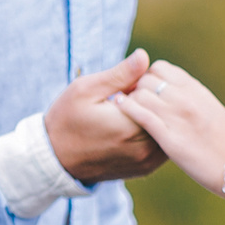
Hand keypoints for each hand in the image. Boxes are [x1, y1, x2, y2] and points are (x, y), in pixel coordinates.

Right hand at [45, 51, 165, 181]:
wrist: (55, 158)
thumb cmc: (67, 119)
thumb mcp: (86, 90)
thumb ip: (119, 74)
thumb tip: (144, 56)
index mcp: (129, 126)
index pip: (160, 97)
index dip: (151, 84)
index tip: (135, 81)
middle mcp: (142, 147)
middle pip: (169, 115)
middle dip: (160, 100)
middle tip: (138, 93)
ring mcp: (147, 161)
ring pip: (170, 130)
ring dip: (163, 117)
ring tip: (143, 106)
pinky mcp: (146, 168)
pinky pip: (165, 146)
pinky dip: (160, 132)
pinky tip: (145, 122)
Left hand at [110, 59, 224, 196]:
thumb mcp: (214, 110)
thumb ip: (195, 98)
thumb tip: (181, 91)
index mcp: (197, 90)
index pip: (161, 68)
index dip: (148, 77)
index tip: (145, 90)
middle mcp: (187, 99)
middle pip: (147, 79)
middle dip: (135, 88)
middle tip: (132, 102)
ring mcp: (178, 117)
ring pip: (141, 94)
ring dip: (130, 100)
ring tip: (125, 109)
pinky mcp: (170, 138)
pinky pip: (141, 115)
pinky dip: (127, 109)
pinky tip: (120, 108)